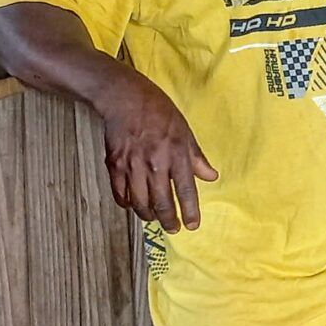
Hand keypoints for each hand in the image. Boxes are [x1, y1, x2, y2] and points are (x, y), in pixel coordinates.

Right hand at [96, 70, 216, 229]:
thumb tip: (211, 176)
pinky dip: (128, 204)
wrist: (125, 98)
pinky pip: (121, 194)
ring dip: (149, 215)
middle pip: (162, 202)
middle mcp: (155, 163)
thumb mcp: (185, 130)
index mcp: (176, 153)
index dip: (189, 211)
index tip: (192, 225)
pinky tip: (134, 205)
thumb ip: (196, 157)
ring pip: (140, 203)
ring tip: (155, 218)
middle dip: (169, 220)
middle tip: (173, 228)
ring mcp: (133, 166)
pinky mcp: (115, 165)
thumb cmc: (158, 110)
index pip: (185, 190)